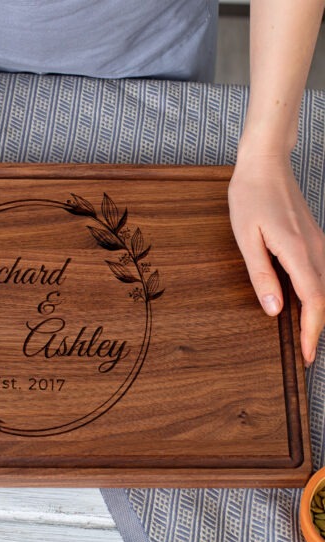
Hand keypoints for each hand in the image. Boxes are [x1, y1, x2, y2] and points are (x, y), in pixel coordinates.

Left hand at [229, 152, 324, 365]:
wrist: (266, 164)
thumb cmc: (250, 197)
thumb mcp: (246, 238)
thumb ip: (261, 275)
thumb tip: (274, 309)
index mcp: (297, 251)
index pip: (313, 301)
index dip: (312, 331)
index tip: (308, 355)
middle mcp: (315, 249)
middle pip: (324, 298)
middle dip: (316, 329)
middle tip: (306, 354)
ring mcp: (318, 243)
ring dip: (317, 313)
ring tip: (304, 336)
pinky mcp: (313, 239)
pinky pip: (319, 273)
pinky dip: (316, 295)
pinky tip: (303, 304)